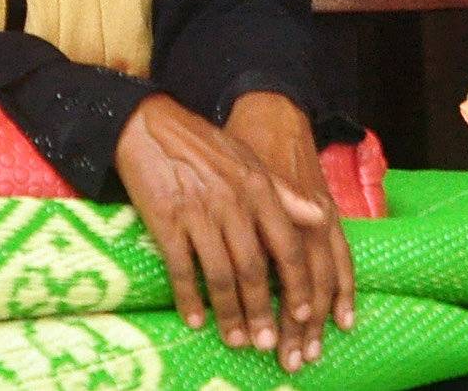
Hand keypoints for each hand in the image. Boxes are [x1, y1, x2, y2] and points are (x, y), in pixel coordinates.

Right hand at [114, 94, 333, 373]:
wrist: (146, 124)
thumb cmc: (201, 145)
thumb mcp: (247, 160)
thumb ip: (283, 192)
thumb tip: (321, 217)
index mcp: (257, 187)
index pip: (287, 246)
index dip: (296, 286)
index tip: (302, 317)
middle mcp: (232, 201)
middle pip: (253, 269)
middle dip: (262, 312)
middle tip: (267, 343)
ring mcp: (197, 211)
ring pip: (220, 275)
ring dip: (229, 314)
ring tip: (236, 340)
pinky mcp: (166, 219)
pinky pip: (181, 268)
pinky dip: (189, 299)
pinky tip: (195, 319)